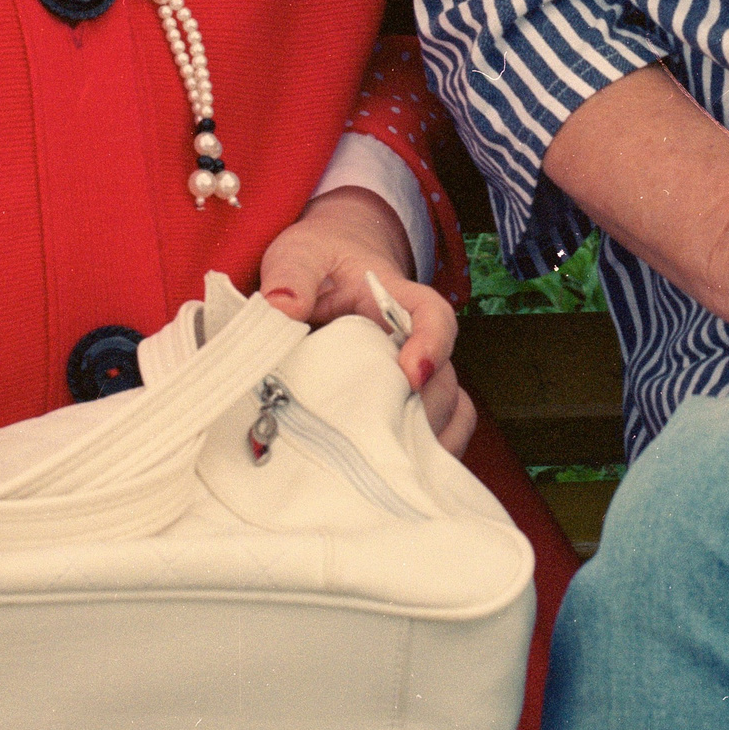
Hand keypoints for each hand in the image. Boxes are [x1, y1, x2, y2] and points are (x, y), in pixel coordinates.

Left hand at [258, 190, 476, 459]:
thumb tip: (282, 309)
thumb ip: (292, 276)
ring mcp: (418, 378)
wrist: (329, 270)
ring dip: (419, 442)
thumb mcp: (298, 254)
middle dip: (417, 413)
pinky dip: (425, 458)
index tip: (411, 375)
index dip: (432, 345)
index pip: (433, 316)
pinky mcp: (408, 406)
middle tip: (369, 439)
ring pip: (447, 415)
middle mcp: (417, 343)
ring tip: (372, 464)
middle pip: (442, 381)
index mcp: (397, 299)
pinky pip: (440, 437)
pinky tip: (388, 475)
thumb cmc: (318, 261)